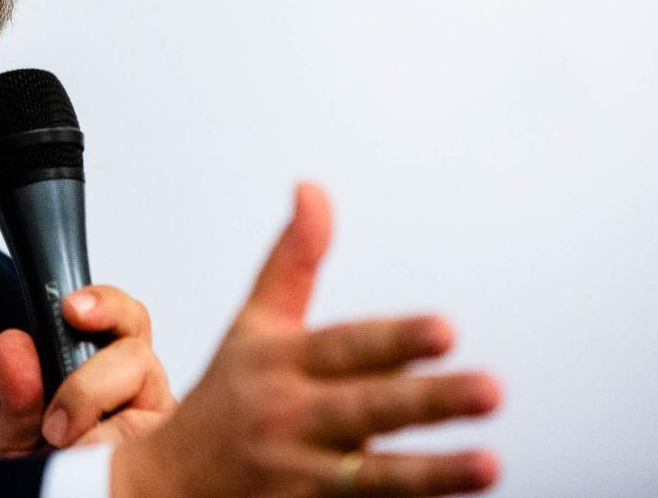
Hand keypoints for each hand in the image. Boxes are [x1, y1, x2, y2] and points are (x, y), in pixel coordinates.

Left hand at [0, 284, 176, 457]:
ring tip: (65, 445)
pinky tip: (93, 463)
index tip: (72, 309)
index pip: (121, 319)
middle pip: (136, 344)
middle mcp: (142, 393)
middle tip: (57, 413)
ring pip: (141, 379)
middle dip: (93, 368)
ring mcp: (162, 423)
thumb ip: (18, 390)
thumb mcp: (20, 436)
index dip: (103, 304)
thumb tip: (12, 343)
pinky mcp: (174, 449)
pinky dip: (109, 442)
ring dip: (92, 407)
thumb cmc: (50, 476)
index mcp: (109, 372)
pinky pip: (151, 433)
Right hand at [110, 183, 501, 496]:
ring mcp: (297, 476)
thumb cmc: (226, 397)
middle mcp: (289, 417)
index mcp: (280, 361)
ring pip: (372, 476)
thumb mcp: (253, 324)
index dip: (395, 338)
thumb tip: (312, 189)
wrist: (165, 485)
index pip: (346, 345)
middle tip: (491, 389)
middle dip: (429, 401)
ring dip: (431, 472)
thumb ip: (293, 260)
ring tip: (488, 464)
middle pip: (367, 407)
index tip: (446, 329)